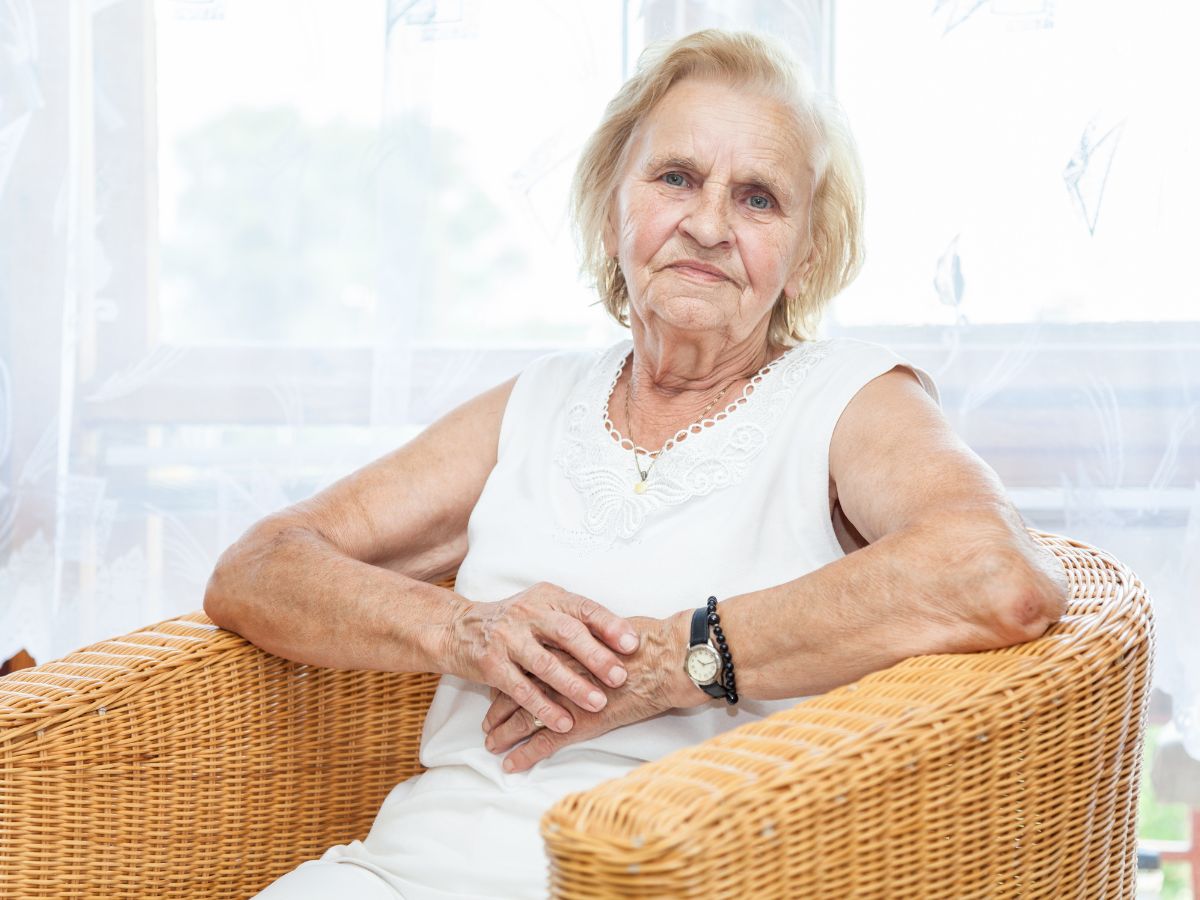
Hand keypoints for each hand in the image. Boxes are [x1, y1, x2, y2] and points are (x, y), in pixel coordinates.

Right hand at [445, 582, 640, 735]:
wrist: (458, 629)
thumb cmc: (515, 621)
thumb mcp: (543, 608)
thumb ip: (575, 619)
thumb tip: (626, 638)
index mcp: (548, 598)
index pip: (584, 608)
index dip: (609, 625)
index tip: (633, 643)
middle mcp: (528, 613)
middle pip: (566, 634)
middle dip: (596, 656)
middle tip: (621, 676)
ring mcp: (508, 639)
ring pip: (545, 665)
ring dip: (573, 686)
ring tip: (598, 703)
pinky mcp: (491, 665)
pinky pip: (521, 690)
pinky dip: (544, 708)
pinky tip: (563, 723)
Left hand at [480, 615, 676, 772]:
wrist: (666, 660)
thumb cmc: (647, 642)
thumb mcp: (611, 628)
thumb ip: (590, 635)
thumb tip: (585, 636)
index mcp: (563, 645)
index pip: (525, 662)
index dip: (510, 676)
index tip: (497, 687)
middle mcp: (557, 669)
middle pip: (517, 690)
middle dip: (499, 708)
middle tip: (486, 723)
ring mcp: (566, 697)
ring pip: (524, 717)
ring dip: (505, 733)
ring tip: (492, 744)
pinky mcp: (579, 722)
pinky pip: (544, 741)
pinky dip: (525, 755)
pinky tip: (511, 764)